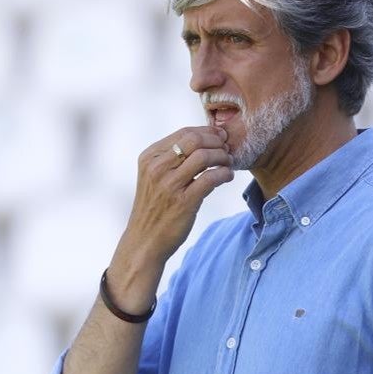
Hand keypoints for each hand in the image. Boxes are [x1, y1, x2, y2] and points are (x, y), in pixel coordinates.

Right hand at [116, 126, 233, 270]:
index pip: (184, 133)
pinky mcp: (183, 202)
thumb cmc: (154, 208)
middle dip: (216, 141)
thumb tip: (203, 140)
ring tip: (228, 163)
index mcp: (149, 157)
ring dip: (222, 157)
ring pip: (204, 157)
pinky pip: (211, 178)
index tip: (220, 137)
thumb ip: (170, 158)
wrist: (144, 241)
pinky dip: (225, 174)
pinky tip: (228, 176)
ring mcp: (169, 185)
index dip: (207, 132)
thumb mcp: (153, 177)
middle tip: (227, 149)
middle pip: (195, 140)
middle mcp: (157, 168)